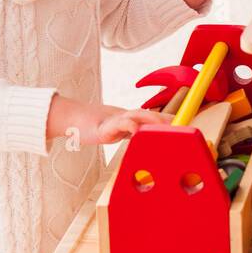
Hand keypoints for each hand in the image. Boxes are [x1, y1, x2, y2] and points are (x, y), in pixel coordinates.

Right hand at [46, 95, 169, 145]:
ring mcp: (113, 120)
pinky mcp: (102, 128)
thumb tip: (141, 138)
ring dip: (152, 120)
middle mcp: (122, 116)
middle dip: (164, 120)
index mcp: (127, 118)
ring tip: (165, 125)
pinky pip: (118, 125)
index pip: (150, 117)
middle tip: (180, 124)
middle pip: (147, 114)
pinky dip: (129, 126)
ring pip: (136, 116)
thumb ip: (128, 132)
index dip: (166, 120)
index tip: (182, 124)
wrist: (68, 118)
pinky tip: (137, 131)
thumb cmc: (90, 125)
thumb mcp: (114, 129)